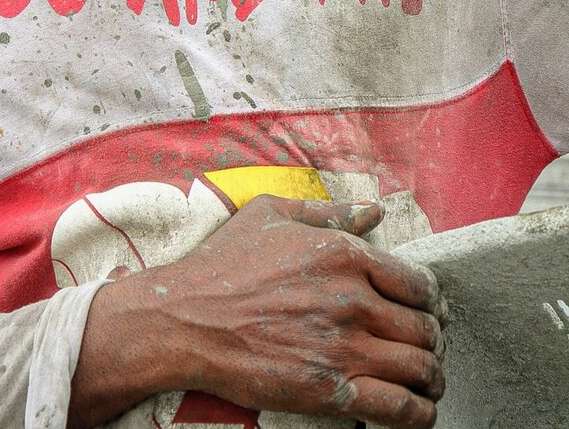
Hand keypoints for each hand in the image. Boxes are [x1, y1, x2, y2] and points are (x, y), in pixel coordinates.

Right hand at [153, 195, 445, 428]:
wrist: (185, 319)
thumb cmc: (225, 263)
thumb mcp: (272, 215)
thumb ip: (328, 211)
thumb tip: (374, 210)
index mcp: (343, 253)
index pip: (417, 282)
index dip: (428, 300)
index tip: (425, 309)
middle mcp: (352, 298)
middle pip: (424, 328)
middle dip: (432, 339)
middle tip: (426, 346)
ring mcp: (343, 346)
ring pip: (419, 367)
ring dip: (432, 376)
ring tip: (427, 379)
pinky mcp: (331, 391)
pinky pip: (399, 408)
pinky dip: (420, 413)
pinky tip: (418, 410)